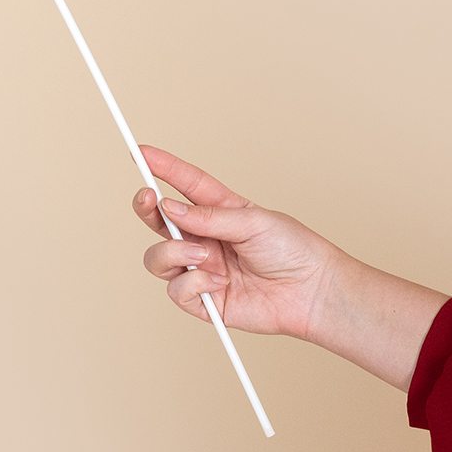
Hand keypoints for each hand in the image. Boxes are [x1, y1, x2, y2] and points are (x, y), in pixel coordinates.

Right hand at [133, 145, 339, 339]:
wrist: (313, 293)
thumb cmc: (293, 250)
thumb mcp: (253, 221)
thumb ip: (209, 217)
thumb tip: (170, 208)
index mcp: (218, 210)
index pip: (183, 184)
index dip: (161, 166)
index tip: (139, 151)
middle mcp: (204, 237)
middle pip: (158, 220)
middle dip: (146, 207)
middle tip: (149, 199)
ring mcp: (202, 268)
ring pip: (158, 256)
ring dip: (174, 252)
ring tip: (203, 255)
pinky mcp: (204, 299)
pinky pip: (177, 289)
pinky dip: (194, 283)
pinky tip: (219, 283)